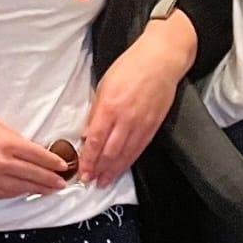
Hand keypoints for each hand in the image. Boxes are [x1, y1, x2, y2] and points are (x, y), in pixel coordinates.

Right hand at [0, 111, 71, 197]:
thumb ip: (11, 136)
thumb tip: (27, 148)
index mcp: (6, 142)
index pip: (38, 155)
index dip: (54, 162)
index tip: (62, 166)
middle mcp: (1, 162)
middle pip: (35, 174)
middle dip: (51, 180)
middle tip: (62, 183)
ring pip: (22, 187)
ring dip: (38, 189)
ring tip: (49, 190)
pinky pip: (5, 194)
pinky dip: (18, 193)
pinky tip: (25, 192)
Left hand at [79, 16, 193, 187]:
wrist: (160, 61)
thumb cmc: (128, 68)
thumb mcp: (103, 85)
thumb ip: (96, 111)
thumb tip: (87, 134)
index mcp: (109, 107)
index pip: (95, 140)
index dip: (88, 159)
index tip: (81, 172)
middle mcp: (125, 119)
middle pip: (109, 152)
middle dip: (98, 169)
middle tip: (89, 181)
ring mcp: (141, 124)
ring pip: (125, 154)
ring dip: (113, 170)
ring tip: (103, 182)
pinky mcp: (153, 126)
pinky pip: (139, 148)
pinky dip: (128, 161)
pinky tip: (122, 169)